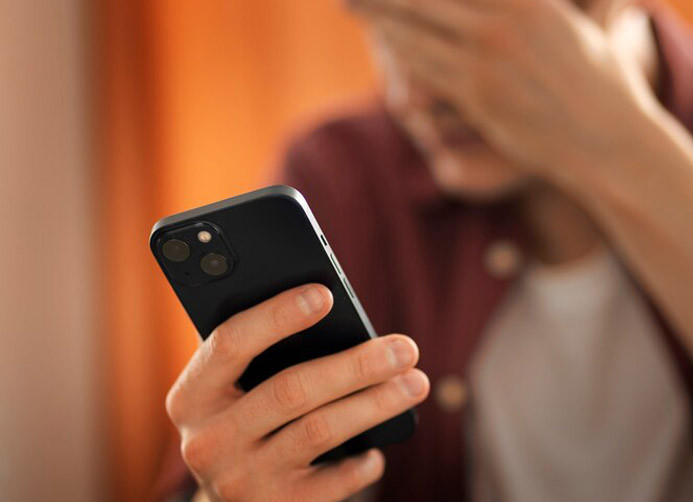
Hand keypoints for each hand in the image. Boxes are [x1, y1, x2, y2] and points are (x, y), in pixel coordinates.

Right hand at [165, 284, 428, 500]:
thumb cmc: (248, 419)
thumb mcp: (237, 388)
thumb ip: (266, 354)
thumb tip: (335, 311)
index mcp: (192, 395)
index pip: (230, 343)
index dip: (277, 316)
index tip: (325, 294)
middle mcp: (207, 440)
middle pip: (291, 390)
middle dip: (356, 365)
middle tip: (405, 348)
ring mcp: (239, 479)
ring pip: (319, 431)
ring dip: (375, 404)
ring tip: (416, 383)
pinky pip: (333, 481)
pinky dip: (363, 462)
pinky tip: (379, 448)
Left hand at [344, 0, 659, 183]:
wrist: (612, 144)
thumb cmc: (607, 84)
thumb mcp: (602, 22)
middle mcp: (504, 23)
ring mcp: (487, 63)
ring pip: (416, 31)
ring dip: (377, 13)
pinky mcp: (478, 99)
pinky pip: (425, 70)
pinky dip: (398, 53)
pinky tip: (380, 40)